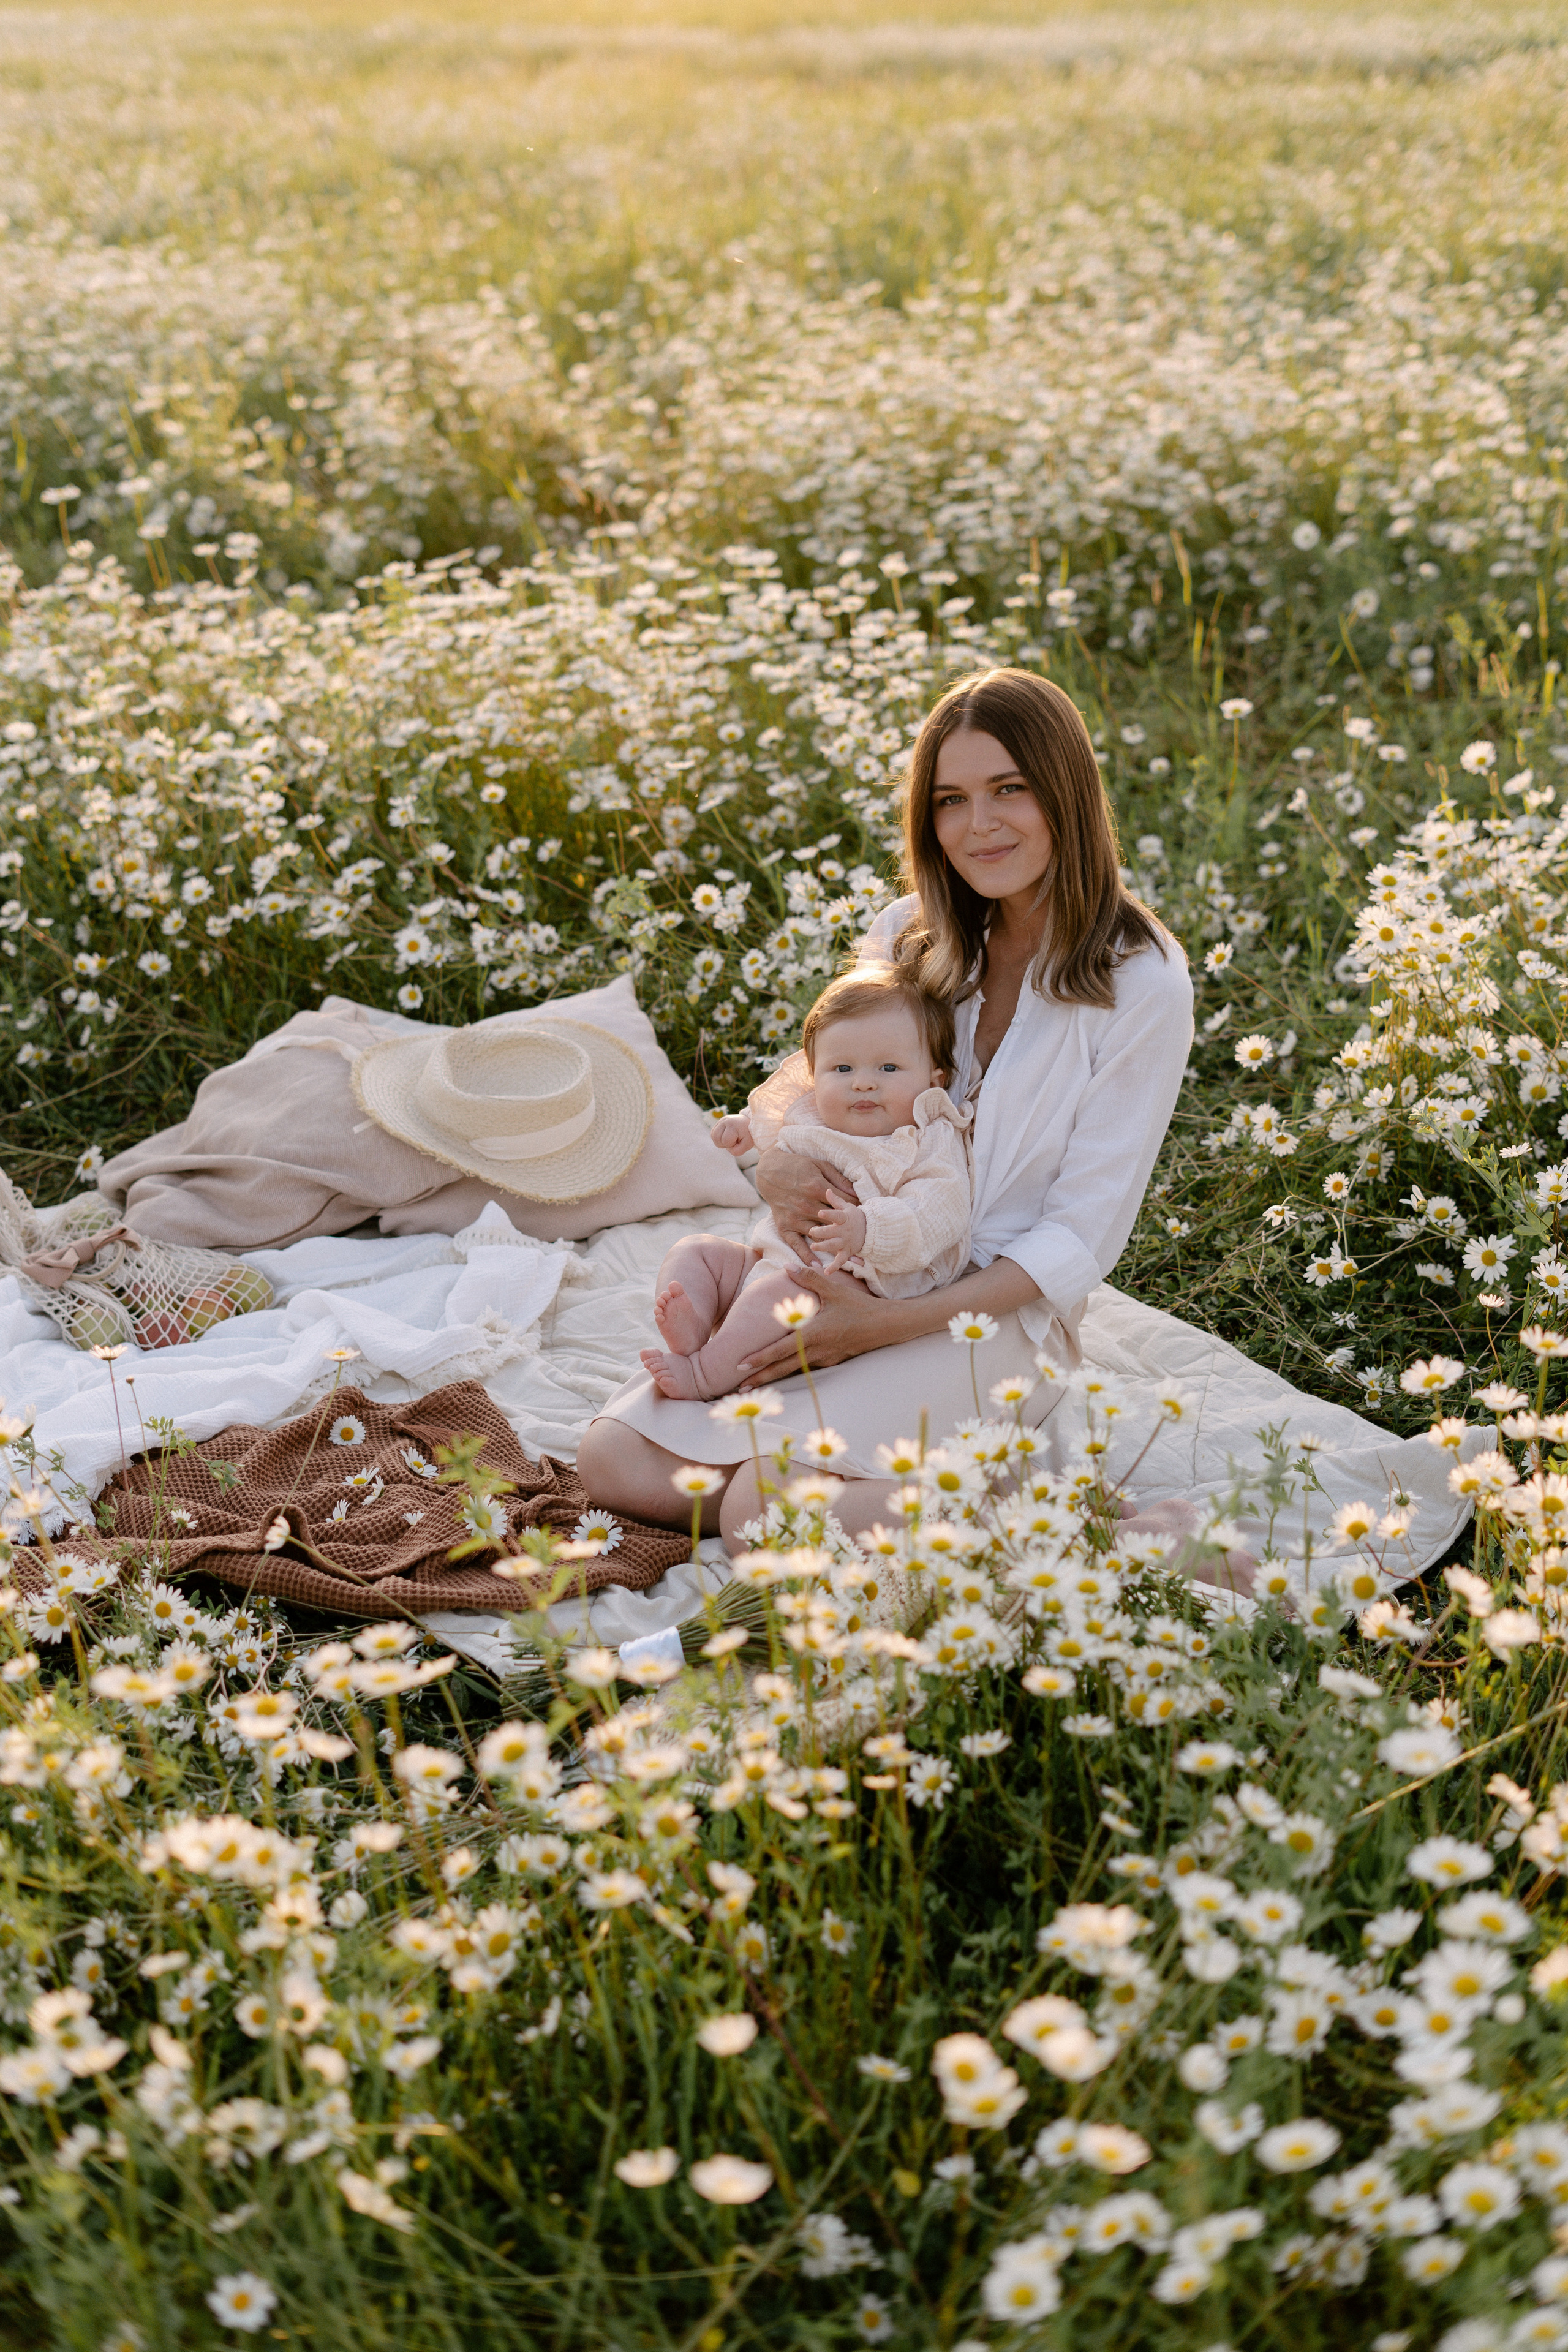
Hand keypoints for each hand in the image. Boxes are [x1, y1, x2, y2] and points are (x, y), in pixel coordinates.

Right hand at [711, 1114, 752, 1157]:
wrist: (750, 1123)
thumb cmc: (749, 1135)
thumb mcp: (747, 1145)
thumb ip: (736, 1151)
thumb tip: (727, 1149)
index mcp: (733, 1125)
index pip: (726, 1141)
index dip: (732, 1144)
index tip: (739, 1139)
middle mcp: (725, 1120)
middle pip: (716, 1138)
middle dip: (724, 1143)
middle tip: (734, 1140)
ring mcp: (721, 1120)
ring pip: (713, 1136)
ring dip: (720, 1142)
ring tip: (730, 1139)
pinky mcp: (719, 1122)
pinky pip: (713, 1134)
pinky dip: (719, 1138)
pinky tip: (726, 1137)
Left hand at [735, 1265, 896, 1385]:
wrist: (886, 1326)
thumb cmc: (860, 1307)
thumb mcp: (834, 1290)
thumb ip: (809, 1278)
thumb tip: (788, 1266)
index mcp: (814, 1333)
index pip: (781, 1349)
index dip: (760, 1358)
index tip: (741, 1364)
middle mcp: (817, 1350)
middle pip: (783, 1368)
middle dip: (760, 1378)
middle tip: (739, 1388)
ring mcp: (825, 1358)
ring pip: (794, 1370)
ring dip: (774, 1377)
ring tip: (754, 1384)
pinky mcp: (832, 1361)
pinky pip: (807, 1367)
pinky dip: (791, 1370)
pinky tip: (780, 1372)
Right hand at [754, 1146, 854, 1266]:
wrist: (769, 1171)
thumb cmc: (798, 1166)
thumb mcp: (821, 1166)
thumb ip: (839, 1181)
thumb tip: (857, 1194)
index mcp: (817, 1189)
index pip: (843, 1205)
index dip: (856, 1213)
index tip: (865, 1221)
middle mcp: (807, 1205)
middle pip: (834, 1224)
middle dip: (850, 1235)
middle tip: (865, 1246)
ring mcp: (795, 1217)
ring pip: (819, 1236)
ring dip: (835, 1248)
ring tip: (851, 1262)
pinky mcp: (784, 1226)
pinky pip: (796, 1244)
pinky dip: (806, 1255)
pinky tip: (818, 1265)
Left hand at [808, 1202, 866, 1271]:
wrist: (870, 1231)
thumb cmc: (853, 1217)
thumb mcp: (846, 1207)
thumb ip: (836, 1200)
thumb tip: (827, 1189)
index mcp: (844, 1218)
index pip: (837, 1215)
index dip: (829, 1213)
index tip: (820, 1212)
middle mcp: (844, 1231)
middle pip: (833, 1232)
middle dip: (822, 1232)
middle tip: (812, 1231)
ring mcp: (846, 1242)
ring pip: (834, 1245)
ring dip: (824, 1246)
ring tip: (814, 1247)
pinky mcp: (847, 1252)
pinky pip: (840, 1261)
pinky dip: (834, 1267)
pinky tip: (826, 1272)